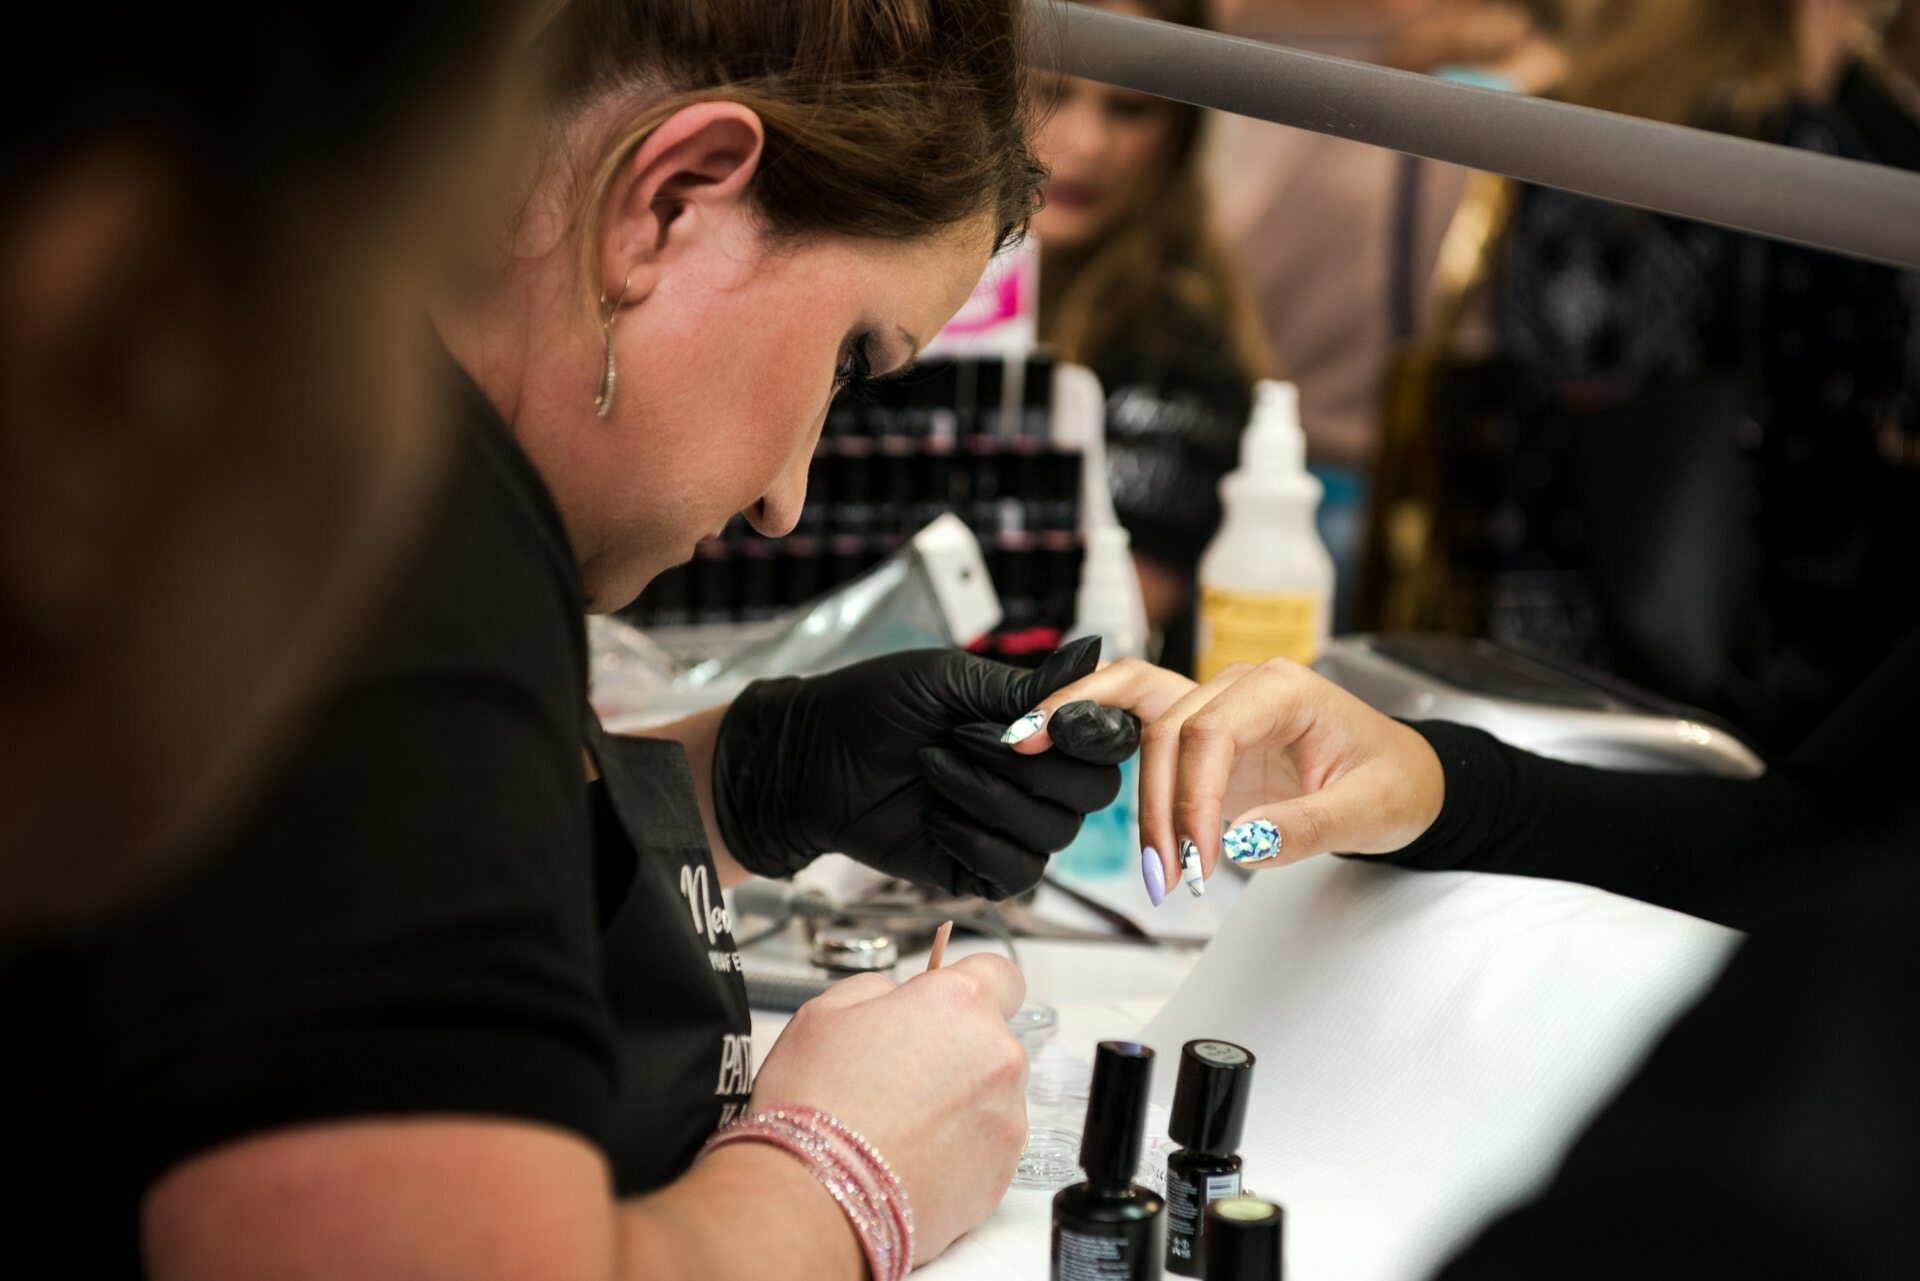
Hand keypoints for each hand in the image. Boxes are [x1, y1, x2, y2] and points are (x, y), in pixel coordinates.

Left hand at [711, 639, 1140, 898]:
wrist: (811, 760)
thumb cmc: (874, 706)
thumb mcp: (952, 681)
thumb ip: (1026, 687)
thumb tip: (1095, 653)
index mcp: (1041, 729)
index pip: (1109, 741)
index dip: (1090, 733)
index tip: (1048, 720)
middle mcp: (1039, 780)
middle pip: (1093, 793)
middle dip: (1028, 766)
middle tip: (961, 736)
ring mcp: (1013, 827)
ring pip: (1054, 833)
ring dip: (989, 796)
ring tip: (932, 766)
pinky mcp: (981, 869)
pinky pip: (1016, 871)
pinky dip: (975, 840)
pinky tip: (933, 817)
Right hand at [750, 954, 1029, 1261]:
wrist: (816, 1198)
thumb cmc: (815, 1106)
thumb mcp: (823, 1012)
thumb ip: (875, 990)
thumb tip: (894, 999)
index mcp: (960, 1003)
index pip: (1002, 975)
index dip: (972, 989)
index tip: (947, 1008)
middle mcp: (997, 1057)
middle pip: (991, 1042)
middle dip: (954, 1053)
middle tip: (898, 1076)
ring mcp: (1006, 1120)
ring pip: (991, 1098)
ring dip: (958, 1104)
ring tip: (898, 1127)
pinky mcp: (1002, 1175)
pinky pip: (987, 1149)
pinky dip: (958, 1151)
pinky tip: (909, 1158)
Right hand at [1011, 657, 1444, 899]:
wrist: (1404, 778)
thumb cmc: (1393, 783)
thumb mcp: (1368, 811)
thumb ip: (1305, 826)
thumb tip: (1239, 842)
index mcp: (1283, 688)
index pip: (1208, 733)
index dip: (1190, 800)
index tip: (1198, 863)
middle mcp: (1240, 684)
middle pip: (1166, 731)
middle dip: (1158, 811)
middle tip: (1168, 881)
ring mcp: (1214, 701)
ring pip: (1139, 720)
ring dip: (1128, 789)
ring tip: (1134, 856)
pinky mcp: (1197, 730)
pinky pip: (1132, 716)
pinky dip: (1085, 720)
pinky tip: (1038, 733)